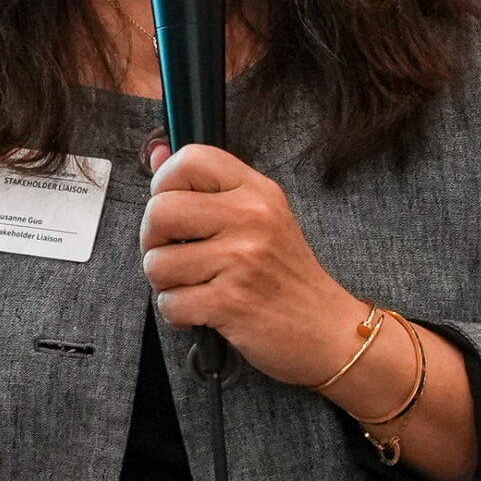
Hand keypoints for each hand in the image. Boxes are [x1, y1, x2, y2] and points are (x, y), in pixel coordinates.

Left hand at [140, 140, 372, 387]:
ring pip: (156, 262)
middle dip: (153, 240)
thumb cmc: (286, 274)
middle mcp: (250, 218)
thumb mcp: (261, 216)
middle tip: (174, 255)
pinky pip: (169, 303)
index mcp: (256, 191)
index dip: (164, 183)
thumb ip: (208, 186)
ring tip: (194, 286)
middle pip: (160, 210)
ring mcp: (241, 260)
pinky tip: (203, 311)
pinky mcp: (230, 302)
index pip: (189, 159)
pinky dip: (178, 313)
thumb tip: (157, 152)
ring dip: (165, 283)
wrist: (327, 329)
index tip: (174, 210)